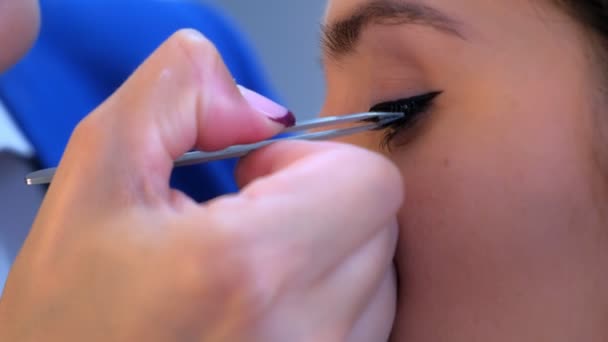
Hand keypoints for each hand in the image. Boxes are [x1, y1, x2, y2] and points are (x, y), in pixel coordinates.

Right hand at [0, 30, 402, 340]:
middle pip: (379, 224)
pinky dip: (329, 303)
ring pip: (378, 276)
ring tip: (253, 274)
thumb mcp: (96, 178)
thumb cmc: (72, 318)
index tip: (255, 182)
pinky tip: (268, 310)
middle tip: (249, 225)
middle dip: (319, 203)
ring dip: (326, 256)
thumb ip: (179, 96)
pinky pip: (367, 325)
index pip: (371, 181)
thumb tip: (263, 112)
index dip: (312, 162)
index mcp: (252, 267)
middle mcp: (307, 333)